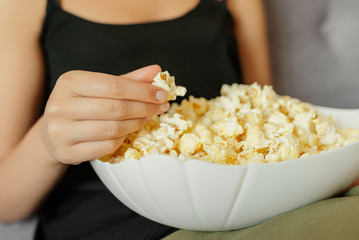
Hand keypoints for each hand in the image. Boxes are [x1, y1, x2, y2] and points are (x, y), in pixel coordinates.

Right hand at [42, 65, 168, 164]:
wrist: (54, 133)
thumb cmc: (81, 105)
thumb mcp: (99, 88)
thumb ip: (127, 80)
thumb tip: (155, 70)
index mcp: (69, 82)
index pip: (114, 85)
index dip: (143, 91)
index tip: (161, 94)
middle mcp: (60, 104)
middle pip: (116, 108)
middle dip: (145, 108)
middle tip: (160, 108)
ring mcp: (60, 130)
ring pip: (113, 128)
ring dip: (137, 124)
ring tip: (147, 118)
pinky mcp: (66, 152)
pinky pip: (106, 146)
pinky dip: (123, 139)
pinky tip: (129, 132)